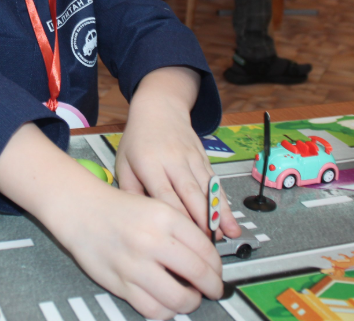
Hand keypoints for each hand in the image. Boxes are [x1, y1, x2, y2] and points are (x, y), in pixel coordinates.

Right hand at [46, 182, 223, 319]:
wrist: (82, 211)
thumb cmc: (119, 209)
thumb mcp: (156, 206)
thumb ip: (182, 229)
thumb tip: (207, 258)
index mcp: (165, 217)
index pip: (206, 249)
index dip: (218, 267)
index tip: (218, 272)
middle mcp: (151, 240)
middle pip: (198, 274)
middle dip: (213, 287)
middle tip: (214, 289)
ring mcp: (135, 264)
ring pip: (178, 298)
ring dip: (192, 302)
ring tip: (191, 297)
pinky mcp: (120, 283)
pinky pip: (153, 309)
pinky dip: (167, 311)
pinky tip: (168, 302)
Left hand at [116, 67, 241, 240]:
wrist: (159, 107)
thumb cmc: (138, 139)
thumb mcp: (123, 163)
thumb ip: (129, 191)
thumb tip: (139, 219)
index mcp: (149, 163)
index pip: (165, 194)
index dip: (177, 217)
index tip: (184, 238)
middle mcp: (173, 160)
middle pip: (190, 193)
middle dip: (202, 220)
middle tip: (209, 245)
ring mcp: (191, 158)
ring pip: (207, 188)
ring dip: (219, 213)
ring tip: (228, 234)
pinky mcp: (204, 158)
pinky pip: (215, 183)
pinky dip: (223, 202)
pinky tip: (230, 218)